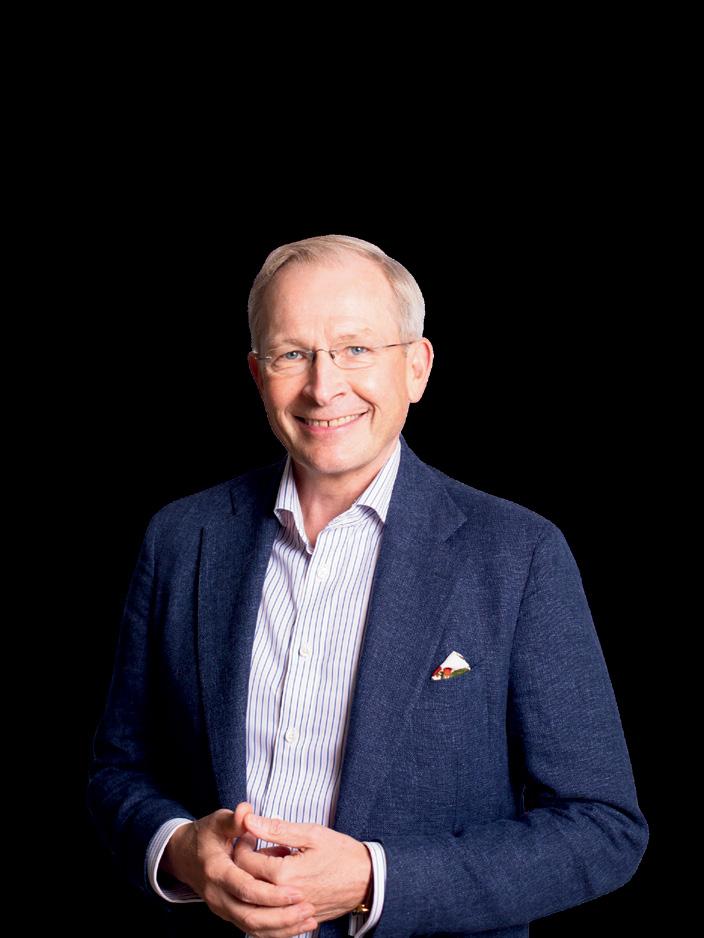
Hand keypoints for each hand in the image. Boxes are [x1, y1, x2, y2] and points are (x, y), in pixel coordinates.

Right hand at [160, 802, 317, 936]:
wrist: (184, 856)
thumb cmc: (205, 836)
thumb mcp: (218, 822)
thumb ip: (235, 820)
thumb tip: (247, 811)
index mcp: (217, 871)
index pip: (245, 889)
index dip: (271, 894)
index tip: (297, 892)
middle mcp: (217, 896)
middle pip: (251, 916)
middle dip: (282, 916)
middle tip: (309, 908)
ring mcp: (222, 908)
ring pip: (253, 928)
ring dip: (282, 927)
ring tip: (309, 919)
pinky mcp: (229, 914)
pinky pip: (252, 929)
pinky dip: (275, 931)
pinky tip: (297, 925)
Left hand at [234, 812, 372, 924]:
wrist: (368, 880)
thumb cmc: (341, 853)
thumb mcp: (310, 834)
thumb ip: (276, 829)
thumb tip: (249, 820)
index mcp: (283, 874)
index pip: (245, 862)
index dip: (242, 844)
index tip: (248, 835)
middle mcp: (283, 898)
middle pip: (247, 882)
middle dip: (247, 863)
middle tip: (260, 847)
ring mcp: (290, 913)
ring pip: (257, 901)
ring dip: (257, 882)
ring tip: (273, 863)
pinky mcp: (298, 920)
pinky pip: (272, 915)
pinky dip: (269, 899)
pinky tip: (280, 883)